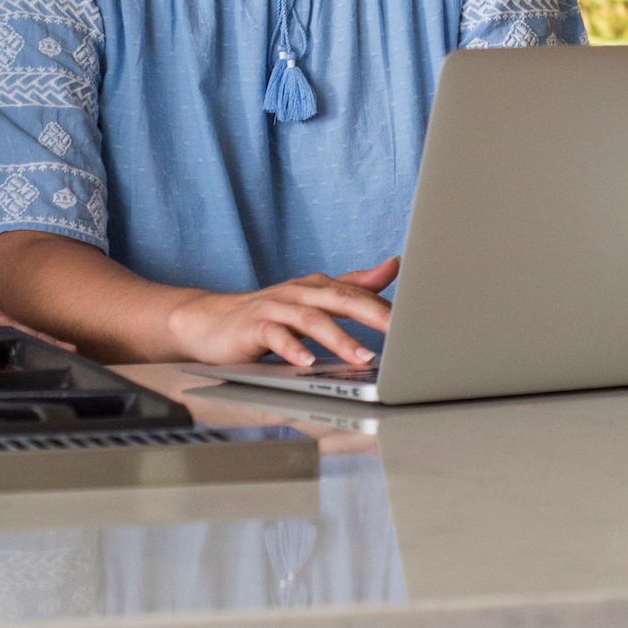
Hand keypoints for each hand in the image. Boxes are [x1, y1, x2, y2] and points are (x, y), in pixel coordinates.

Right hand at [163, 258, 400, 367]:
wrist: (208, 321)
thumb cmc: (267, 314)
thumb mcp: (314, 298)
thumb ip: (354, 284)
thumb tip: (394, 265)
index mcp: (318, 287)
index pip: (359, 293)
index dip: (388, 307)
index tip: (418, 320)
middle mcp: (300, 292)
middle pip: (340, 299)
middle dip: (373, 314)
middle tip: (402, 333)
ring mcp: (275, 308)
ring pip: (311, 320)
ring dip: (339, 338)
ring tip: (363, 357)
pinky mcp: (252, 328)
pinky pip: (274, 336)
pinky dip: (292, 350)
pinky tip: (307, 363)